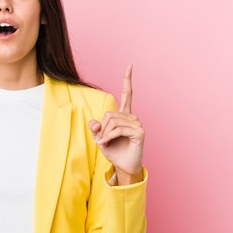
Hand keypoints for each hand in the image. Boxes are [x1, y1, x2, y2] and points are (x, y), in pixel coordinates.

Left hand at [88, 65, 144, 185]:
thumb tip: (94, 121)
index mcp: (124, 115)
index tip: (130, 66)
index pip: (127, 94)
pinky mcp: (139, 132)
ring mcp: (137, 124)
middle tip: (101, 139)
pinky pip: (118, 130)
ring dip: (104, 134)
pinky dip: (108, 137)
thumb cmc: (114, 151)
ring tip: (104, 142)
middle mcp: (132, 117)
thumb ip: (95, 128)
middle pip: (109, 114)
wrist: (123, 166)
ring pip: (112, 122)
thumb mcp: (100, 138)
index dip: (127, 80)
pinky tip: (106, 143)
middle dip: (101, 128)